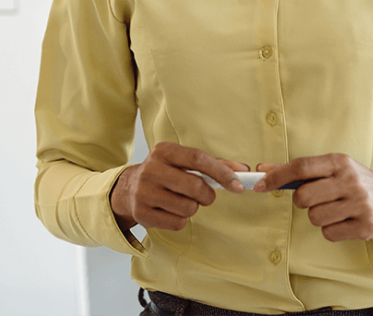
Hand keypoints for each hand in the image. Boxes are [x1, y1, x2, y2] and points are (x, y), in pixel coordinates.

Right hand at [110, 142, 246, 232]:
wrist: (129, 188)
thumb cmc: (165, 173)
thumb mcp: (183, 162)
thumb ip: (214, 165)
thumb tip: (243, 170)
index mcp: (163, 151)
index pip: (197, 158)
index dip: (221, 172)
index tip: (238, 185)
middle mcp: (151, 169)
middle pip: (195, 186)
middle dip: (207, 195)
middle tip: (204, 195)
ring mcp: (144, 192)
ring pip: (188, 207)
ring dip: (193, 208)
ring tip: (182, 201)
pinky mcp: (142, 213)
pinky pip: (177, 223)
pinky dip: (181, 220)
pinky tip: (171, 211)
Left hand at [255, 154, 372, 241]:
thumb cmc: (353, 181)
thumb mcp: (329, 167)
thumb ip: (295, 169)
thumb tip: (262, 168)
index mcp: (338, 162)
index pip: (300, 167)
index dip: (276, 176)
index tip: (259, 184)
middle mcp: (350, 181)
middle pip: (304, 196)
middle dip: (301, 201)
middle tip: (313, 199)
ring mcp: (360, 204)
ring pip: (315, 217)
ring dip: (317, 216)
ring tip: (332, 209)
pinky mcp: (366, 227)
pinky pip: (329, 233)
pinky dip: (330, 230)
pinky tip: (342, 221)